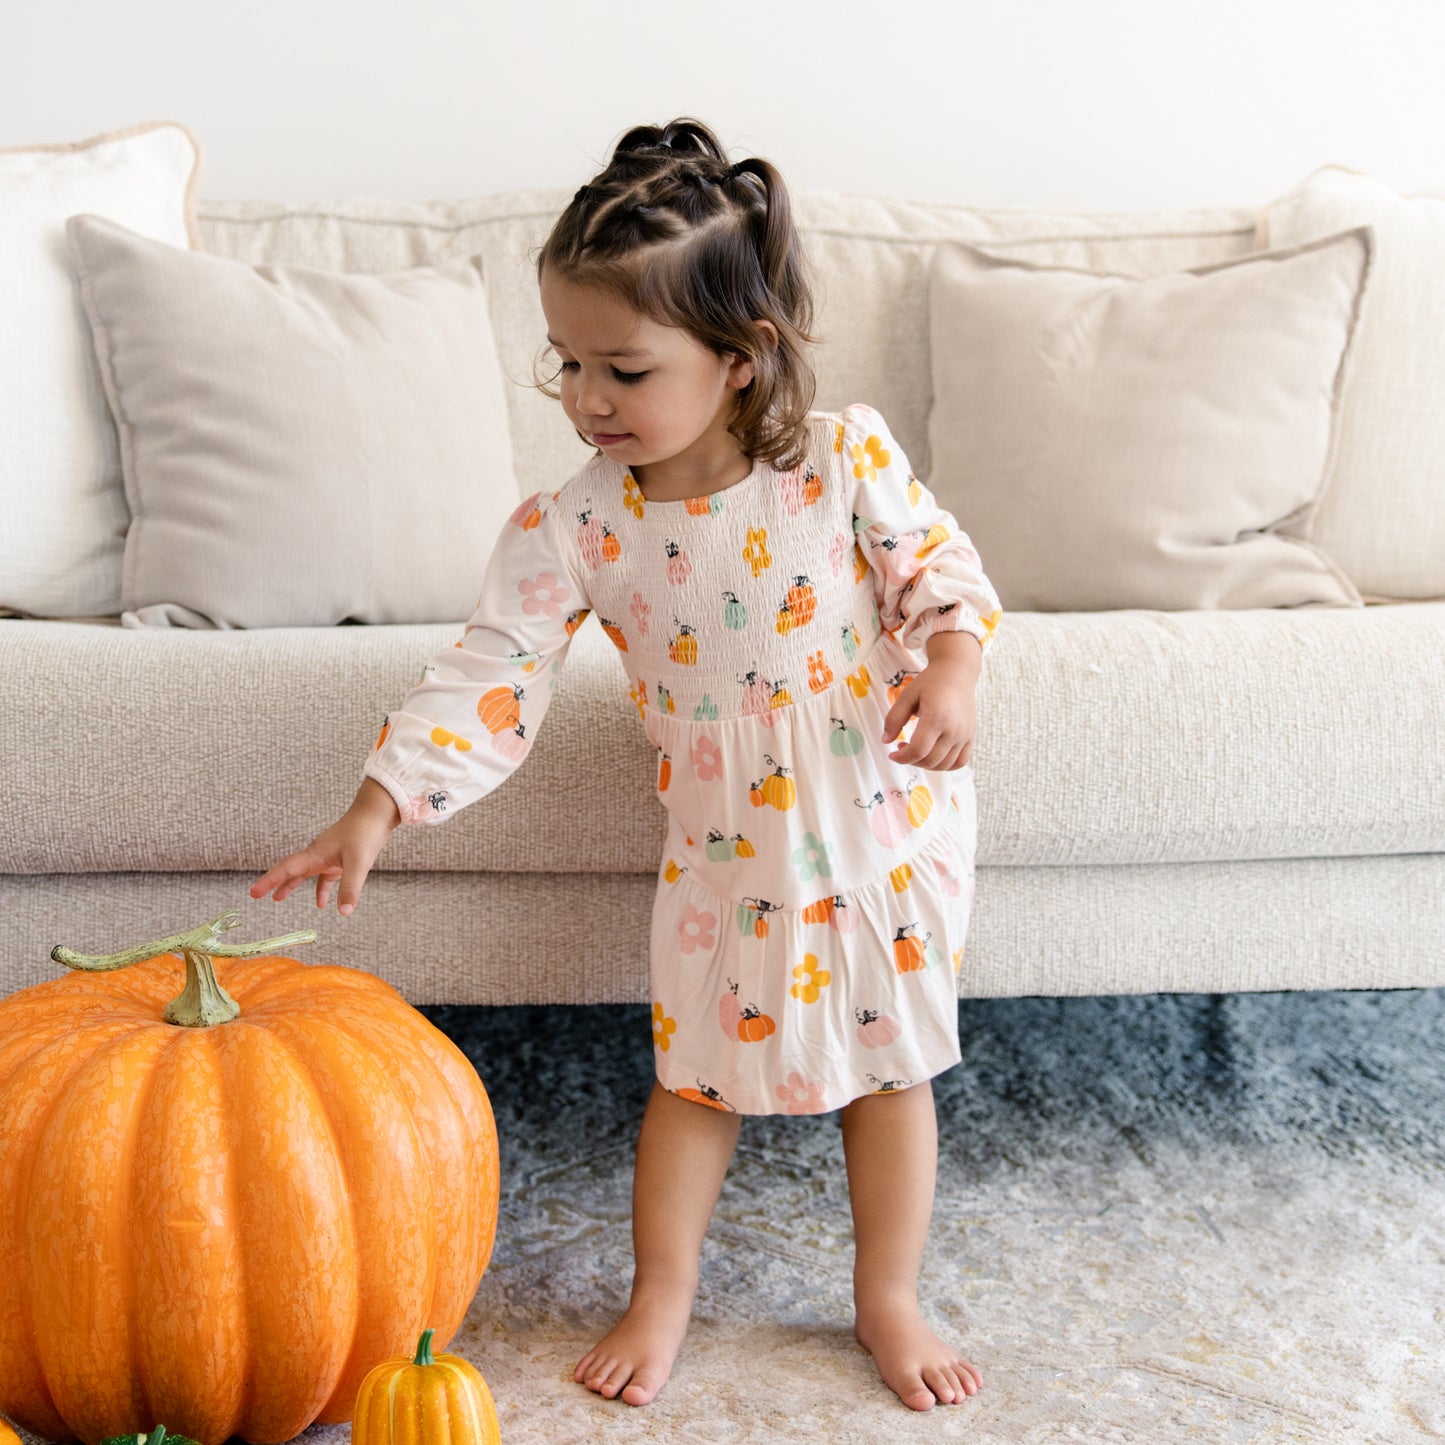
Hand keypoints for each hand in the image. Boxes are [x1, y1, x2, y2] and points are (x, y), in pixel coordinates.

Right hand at [249, 778, 400, 915]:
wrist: (377, 812)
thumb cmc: (365, 832)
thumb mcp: (358, 862)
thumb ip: (350, 887)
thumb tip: (343, 912)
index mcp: (315, 854)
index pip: (287, 869)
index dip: (269, 881)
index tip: (253, 893)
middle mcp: (317, 854)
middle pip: (290, 870)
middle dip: (274, 882)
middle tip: (256, 894)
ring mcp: (328, 855)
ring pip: (305, 873)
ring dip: (293, 885)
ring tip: (278, 898)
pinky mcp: (341, 858)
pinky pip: (325, 876)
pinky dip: (321, 889)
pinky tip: (322, 903)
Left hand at [881, 657, 977, 770]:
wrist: (957, 673)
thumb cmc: (931, 682)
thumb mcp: (907, 696)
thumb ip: (894, 718)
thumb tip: (885, 741)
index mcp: (936, 717)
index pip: (918, 750)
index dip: (902, 758)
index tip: (893, 754)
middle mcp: (954, 729)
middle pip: (930, 760)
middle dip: (911, 760)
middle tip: (902, 749)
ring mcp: (964, 734)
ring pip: (944, 765)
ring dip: (926, 764)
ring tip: (916, 751)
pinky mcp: (970, 736)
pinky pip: (960, 762)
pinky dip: (945, 765)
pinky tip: (933, 756)